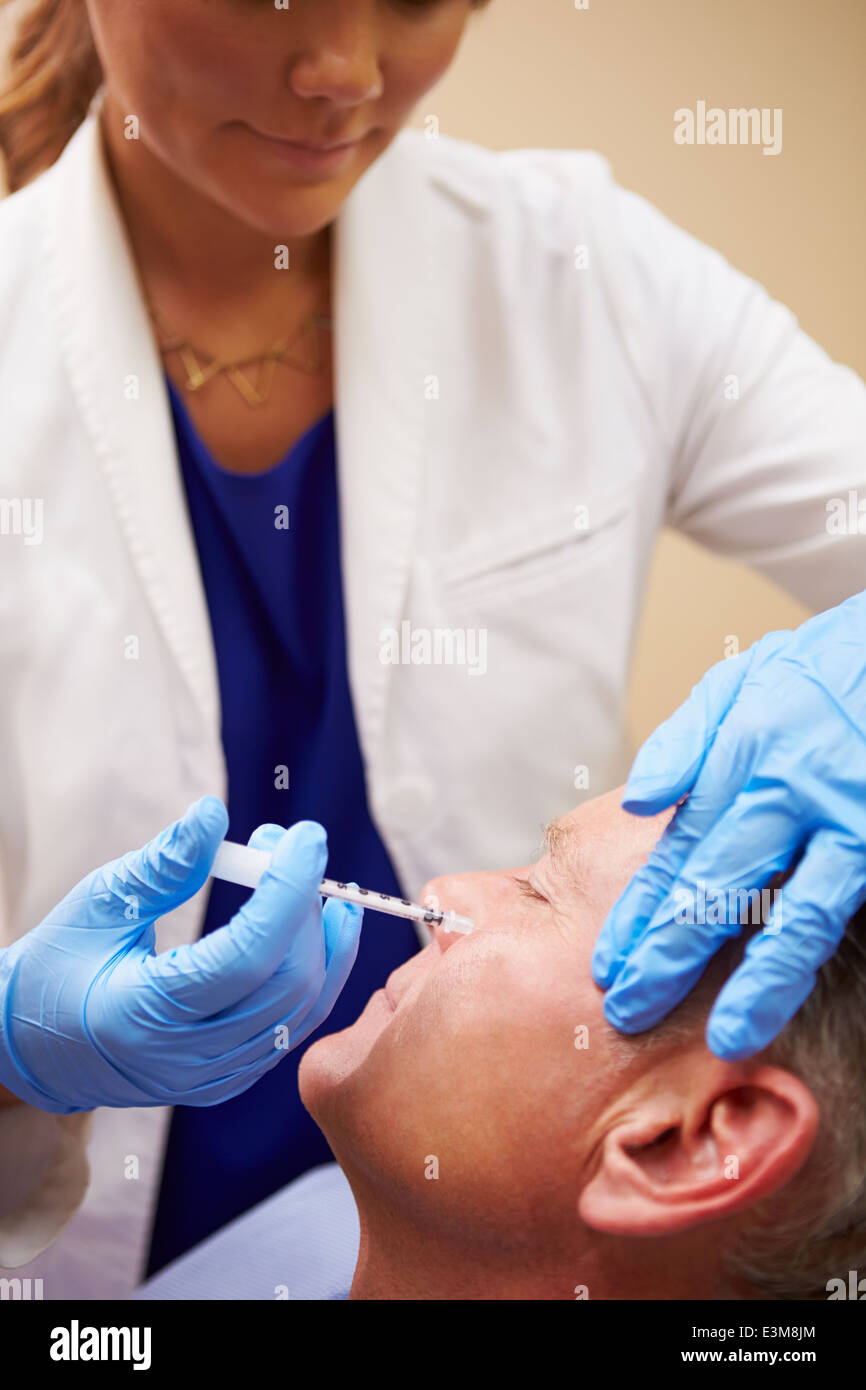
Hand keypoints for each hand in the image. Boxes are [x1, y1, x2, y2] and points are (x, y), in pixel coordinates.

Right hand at [0, 798, 361, 1112]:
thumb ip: (163, 864)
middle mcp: (184, 1058)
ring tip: (317, 881)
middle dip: (304, 905)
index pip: (247, 955)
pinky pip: (290, 1028)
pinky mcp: (225, 1080)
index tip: (305, 835)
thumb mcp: (99, 904)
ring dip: (323, 940)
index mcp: (143, 1015)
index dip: (287, 891)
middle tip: (292, 846)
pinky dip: (314, 974)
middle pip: (286, 983)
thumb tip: (214, 814)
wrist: (35, 1045)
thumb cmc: (59, 966)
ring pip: (301, 1010)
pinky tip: (318, 929)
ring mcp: (210, 1078)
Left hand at [592, 589, 865, 1060]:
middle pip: (716, 889)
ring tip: (723, 1036)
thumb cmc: (830, 664)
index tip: (608, 961)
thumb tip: (633, 800)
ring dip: (753, 983)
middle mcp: (787, 788)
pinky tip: (790, 996)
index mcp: (742, 749)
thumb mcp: (746, 677)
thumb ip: (686, 739)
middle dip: (668, 957)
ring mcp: (844, 818)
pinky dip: (809, 959)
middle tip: (629, 1010)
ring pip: (790, 917)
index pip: (677, 847)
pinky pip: (836, 911)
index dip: (640, 911)